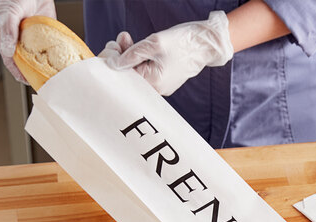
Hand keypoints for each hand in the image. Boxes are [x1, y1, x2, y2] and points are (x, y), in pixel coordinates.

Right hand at [0, 0, 55, 82]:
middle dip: (35, 75)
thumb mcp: (10, 12)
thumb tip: (7, 50)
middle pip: (27, 64)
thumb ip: (8, 29)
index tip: (27, 81)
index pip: (11, 61)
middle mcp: (21, 42)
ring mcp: (34, 41)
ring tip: (56, 79)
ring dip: (47, 69)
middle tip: (46, 84)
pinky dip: (57, 58)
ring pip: (40, 59)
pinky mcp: (46, 37)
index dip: (19, 73)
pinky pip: (51, 50)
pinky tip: (64, 65)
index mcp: (8, 38)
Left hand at [103, 11, 233, 95]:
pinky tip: (140, 48)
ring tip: (128, 38)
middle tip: (122, 38)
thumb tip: (112, 64)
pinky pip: (146, 73)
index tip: (113, 44)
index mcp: (154, 83)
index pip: (124, 75)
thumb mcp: (153, 43)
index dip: (115, 59)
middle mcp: (157, 90)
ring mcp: (161, 87)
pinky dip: (140, 60)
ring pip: (137, 73)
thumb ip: (131, 54)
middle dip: (121, 56)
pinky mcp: (164, 82)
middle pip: (130, 76)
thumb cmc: (182, 43)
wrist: (203, 46)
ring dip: (130, 56)